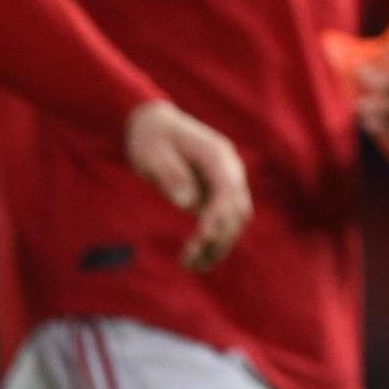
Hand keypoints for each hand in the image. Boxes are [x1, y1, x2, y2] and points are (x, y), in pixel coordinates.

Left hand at [123, 101, 252, 270]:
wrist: (153, 123)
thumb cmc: (151, 137)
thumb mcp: (153, 153)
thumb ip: (172, 175)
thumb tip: (189, 203)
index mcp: (217, 155)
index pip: (227, 190)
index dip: (217, 218)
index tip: (199, 240)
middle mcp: (229, 168)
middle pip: (238, 209)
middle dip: (219, 238)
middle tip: (189, 260)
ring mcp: (225, 180)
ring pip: (236, 219)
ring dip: (220, 244)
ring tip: (192, 265)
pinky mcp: (216, 191)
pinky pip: (224, 219)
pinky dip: (215, 239)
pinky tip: (197, 256)